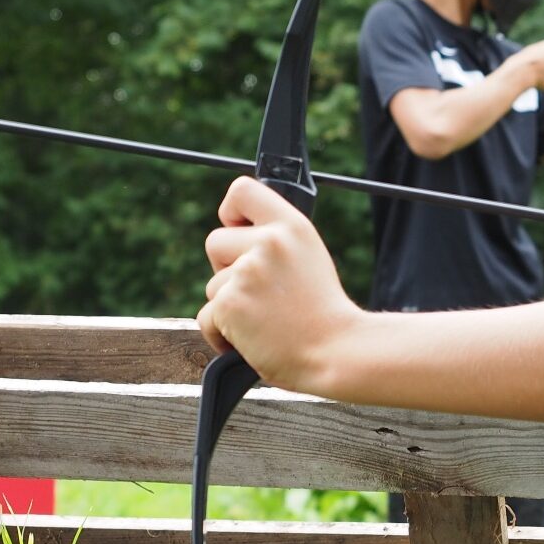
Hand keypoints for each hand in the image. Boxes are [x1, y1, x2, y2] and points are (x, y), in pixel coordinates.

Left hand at [200, 176, 363, 394]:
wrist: (337, 353)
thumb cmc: (324, 315)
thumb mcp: (310, 259)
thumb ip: (277, 242)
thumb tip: (237, 234)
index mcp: (292, 226)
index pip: (242, 191)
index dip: (232, 212)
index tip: (239, 230)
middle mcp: (269, 242)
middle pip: (215, 242)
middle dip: (226, 269)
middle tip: (261, 293)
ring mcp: (247, 272)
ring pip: (212, 286)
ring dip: (229, 307)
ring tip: (265, 321)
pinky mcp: (229, 304)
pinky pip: (206, 317)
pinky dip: (222, 335)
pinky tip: (252, 340)